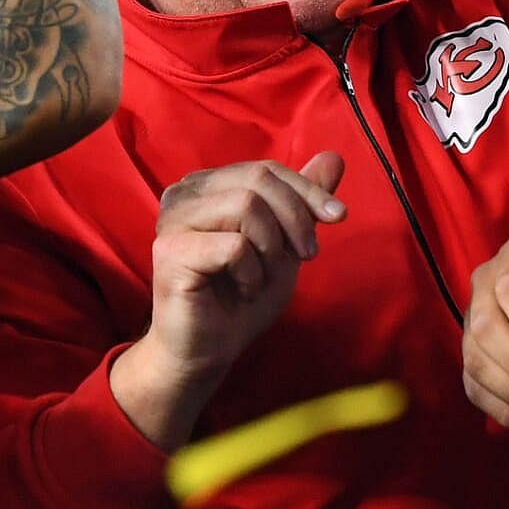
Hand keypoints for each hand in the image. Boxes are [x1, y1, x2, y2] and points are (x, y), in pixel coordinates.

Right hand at [110, 152, 346, 448]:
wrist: (208, 351)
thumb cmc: (241, 296)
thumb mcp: (284, 244)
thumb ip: (302, 201)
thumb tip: (334, 156)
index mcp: (207, 185)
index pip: (266, 168)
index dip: (307, 190)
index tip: (338, 217)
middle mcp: (184, 192)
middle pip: (258, 179)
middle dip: (295, 218)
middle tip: (306, 256)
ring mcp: (173, 219)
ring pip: (246, 205)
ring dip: (271, 248)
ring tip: (263, 277)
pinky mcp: (171, 250)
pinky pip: (234, 246)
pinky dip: (253, 273)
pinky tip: (244, 291)